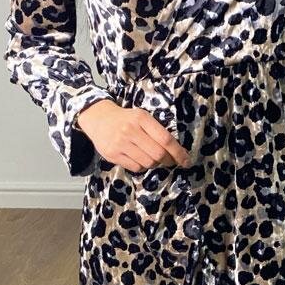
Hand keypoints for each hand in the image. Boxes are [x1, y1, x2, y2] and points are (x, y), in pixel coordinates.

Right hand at [76, 100, 190, 172]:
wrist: (98, 118)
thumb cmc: (126, 119)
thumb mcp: (142, 117)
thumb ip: (156, 131)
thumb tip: (175, 151)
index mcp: (141, 118)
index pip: (165, 139)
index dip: (178, 153)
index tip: (186, 161)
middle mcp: (130, 130)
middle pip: (158, 154)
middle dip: (168, 161)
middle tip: (171, 161)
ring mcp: (120, 143)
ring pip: (148, 163)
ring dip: (154, 164)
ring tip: (152, 157)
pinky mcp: (113, 154)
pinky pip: (136, 167)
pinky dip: (142, 166)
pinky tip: (139, 159)